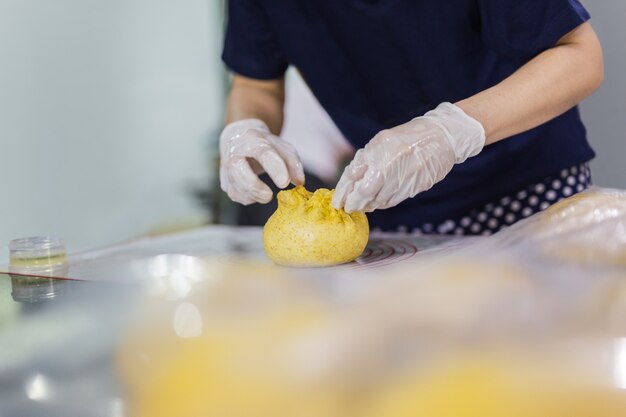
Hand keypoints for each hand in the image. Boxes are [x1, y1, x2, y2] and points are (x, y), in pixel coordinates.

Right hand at [220, 119, 304, 204]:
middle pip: (238, 170)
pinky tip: (256, 193)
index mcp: (253, 139)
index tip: (285, 183)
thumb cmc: (264, 145)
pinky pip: (235, 195)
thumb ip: (293, 163)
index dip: (275, 168)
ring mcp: (226, 167)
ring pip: (235, 187)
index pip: (263, 153)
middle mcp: (235, 151)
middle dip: (254, 186)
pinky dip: (248, 198)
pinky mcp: (225, 182)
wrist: (239, 138)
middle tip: (269, 195)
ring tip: (266, 194)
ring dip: (254, 196)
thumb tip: (299, 182)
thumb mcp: (282, 147)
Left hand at [332, 103, 484, 212]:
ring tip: (363, 205)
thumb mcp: (380, 141)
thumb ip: (364, 160)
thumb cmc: (407, 137)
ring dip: (368, 205)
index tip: (338, 202)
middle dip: (354, 204)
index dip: (344, 193)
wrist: (442, 137)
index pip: (354, 179)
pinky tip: (378, 201)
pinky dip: (383, 203)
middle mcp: (390, 167)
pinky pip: (394, 200)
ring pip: (379, 201)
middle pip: (365, 194)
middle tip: (349, 207)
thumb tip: (350, 179)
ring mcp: (404, 179)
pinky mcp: (416, 187)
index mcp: (379, 153)